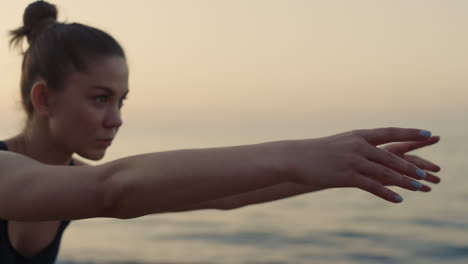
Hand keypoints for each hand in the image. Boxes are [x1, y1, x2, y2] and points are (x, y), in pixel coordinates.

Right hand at [280, 127, 439, 202]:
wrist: (295, 157)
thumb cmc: (316, 151)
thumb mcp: (340, 143)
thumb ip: (357, 146)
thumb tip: (371, 150)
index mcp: (358, 135)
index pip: (390, 132)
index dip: (411, 133)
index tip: (429, 134)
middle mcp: (358, 146)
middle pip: (391, 156)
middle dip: (410, 166)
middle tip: (426, 173)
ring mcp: (353, 161)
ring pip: (385, 172)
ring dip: (404, 181)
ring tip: (419, 187)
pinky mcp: (347, 176)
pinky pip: (372, 186)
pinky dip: (387, 194)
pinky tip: (398, 200)